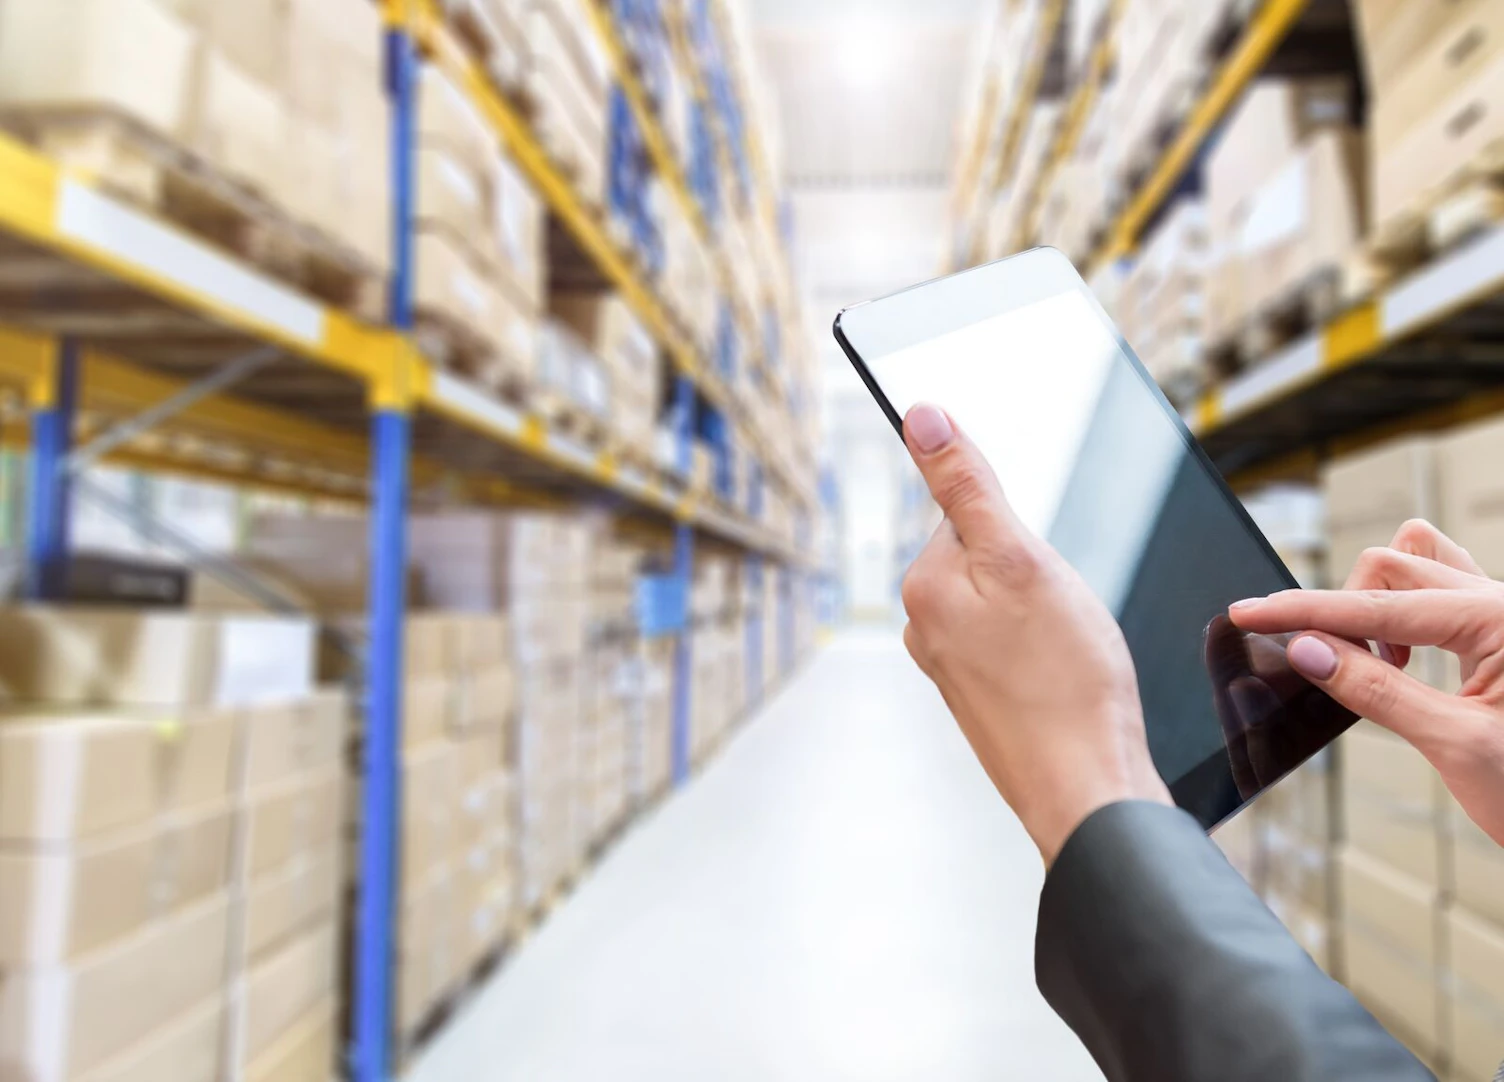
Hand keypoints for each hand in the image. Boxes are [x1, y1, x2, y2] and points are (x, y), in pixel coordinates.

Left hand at [898, 404, 1170, 863]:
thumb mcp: (1021, 559)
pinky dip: (1050, 652)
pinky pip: (1020, 646)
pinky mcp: (983, 698)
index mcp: (923, 586)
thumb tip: (922, 416)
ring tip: (1070, 654)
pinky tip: (1068, 679)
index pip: (972, 512)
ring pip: (1012, 603)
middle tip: (1065, 619)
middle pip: (992, 557)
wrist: (1088, 790)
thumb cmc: (1066, 681)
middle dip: (1039, 574)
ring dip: (1049, 615)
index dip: (1025, 533)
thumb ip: (968, 485)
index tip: (1046, 576)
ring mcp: (952, 667)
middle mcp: (924, 626)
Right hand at [1229, 519, 1503, 844]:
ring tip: (1375, 662)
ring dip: (1376, 602)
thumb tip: (1307, 649)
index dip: (1305, 610)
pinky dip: (1401, 610)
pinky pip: (1440, 588)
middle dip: (1345, 610)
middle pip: (1393, 566)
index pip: (1379, 605)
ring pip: (1417, 565)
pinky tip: (1398, 656)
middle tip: (1331, 669)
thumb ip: (1375, 691)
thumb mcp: (1456, 746)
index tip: (1249, 614)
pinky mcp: (1500, 633)